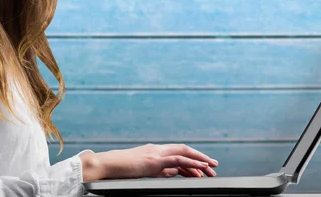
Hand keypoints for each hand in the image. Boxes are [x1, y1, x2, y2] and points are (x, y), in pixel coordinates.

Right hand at [80, 143, 217, 180]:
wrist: (106, 165)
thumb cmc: (122, 169)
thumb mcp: (145, 170)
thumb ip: (161, 170)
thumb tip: (176, 172)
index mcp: (155, 150)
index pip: (179, 152)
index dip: (193, 159)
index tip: (204, 167)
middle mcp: (158, 149)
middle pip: (185, 150)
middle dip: (201, 158)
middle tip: (214, 167)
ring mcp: (156, 153)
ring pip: (185, 153)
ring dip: (200, 161)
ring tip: (212, 169)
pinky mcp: (154, 161)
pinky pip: (178, 160)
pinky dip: (191, 162)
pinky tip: (200, 168)